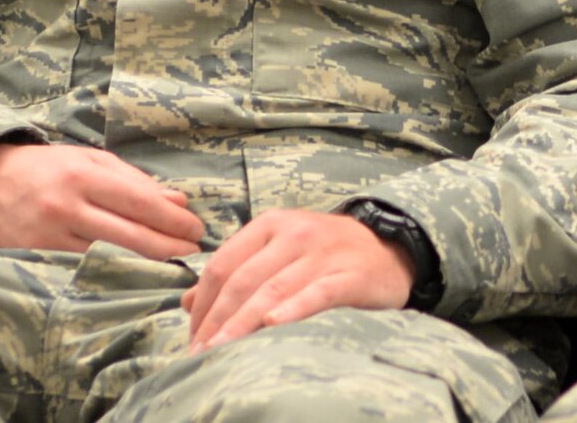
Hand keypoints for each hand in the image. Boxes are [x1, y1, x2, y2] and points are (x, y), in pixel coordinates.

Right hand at [0, 142, 204, 258]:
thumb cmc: (47, 169)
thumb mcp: (91, 160)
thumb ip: (136, 181)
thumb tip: (179, 202)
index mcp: (84, 176)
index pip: (141, 203)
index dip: (174, 220)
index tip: (197, 229)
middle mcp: (66, 207)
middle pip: (130, 237)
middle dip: (169, 247)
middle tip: (194, 252)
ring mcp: (47, 238)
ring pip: (108, 259)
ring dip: (146, 267)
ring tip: (173, 267)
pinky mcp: (34, 260)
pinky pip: (81, 273)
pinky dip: (112, 276)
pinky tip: (134, 277)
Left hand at [183, 208, 414, 352]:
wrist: (390, 249)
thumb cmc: (326, 254)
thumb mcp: (278, 252)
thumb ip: (236, 271)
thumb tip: (186, 301)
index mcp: (271, 225)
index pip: (222, 265)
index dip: (201, 303)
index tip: (191, 336)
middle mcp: (294, 233)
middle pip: (242, 280)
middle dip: (215, 320)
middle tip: (198, 353)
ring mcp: (323, 252)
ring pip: (272, 289)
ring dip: (240, 323)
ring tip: (219, 351)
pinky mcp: (349, 274)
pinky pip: (317, 292)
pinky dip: (293, 308)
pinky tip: (272, 324)